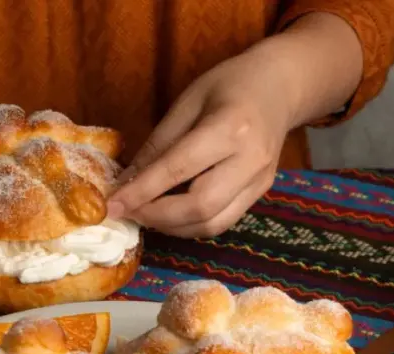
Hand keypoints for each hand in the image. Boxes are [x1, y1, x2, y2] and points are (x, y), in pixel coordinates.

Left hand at [108, 46, 295, 237]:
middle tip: (127, 212)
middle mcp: (250, 160)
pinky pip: (222, 221)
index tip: (112, 205)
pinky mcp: (260, 193)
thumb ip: (157, 146)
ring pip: (212, 223)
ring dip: (171, 227)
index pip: (178, 169)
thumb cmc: (228, 85)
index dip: (141, 192)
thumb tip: (125, 183)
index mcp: (230, 128)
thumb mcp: (186, 103)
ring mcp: (260, 181)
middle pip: (200, 206)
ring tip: (144, 214)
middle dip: (156, 216)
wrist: (281, 86)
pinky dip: (190, 224)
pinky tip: (169, 214)